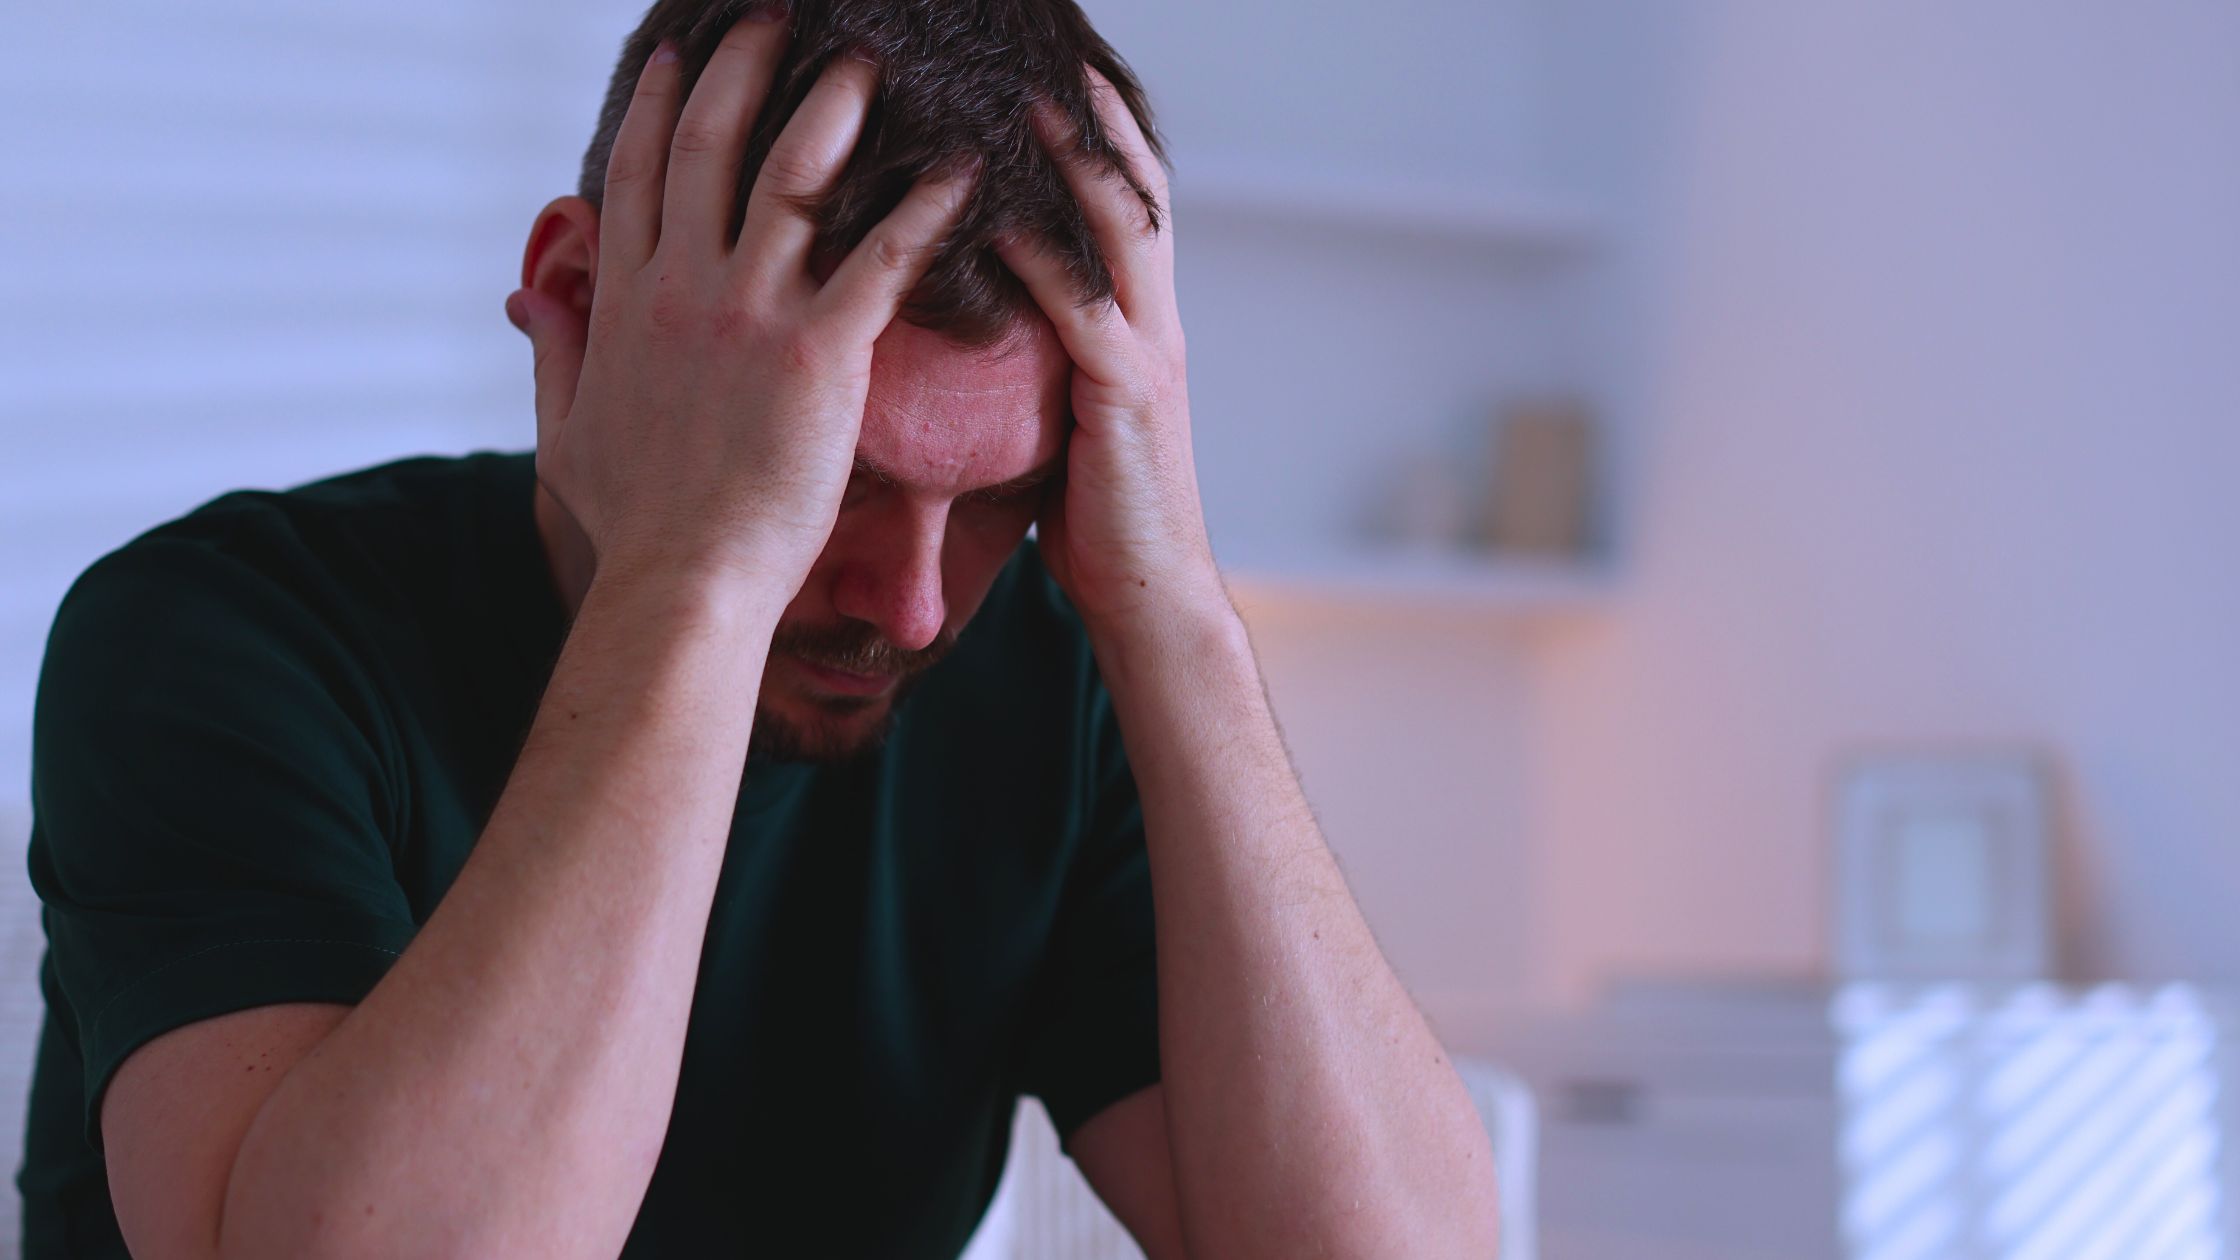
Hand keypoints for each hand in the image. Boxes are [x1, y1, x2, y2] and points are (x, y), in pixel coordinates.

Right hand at [506, 22, 975, 593]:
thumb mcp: (565, 433)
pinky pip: (881, 257)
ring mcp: (748, 311)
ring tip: (870, 60)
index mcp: (623, 302)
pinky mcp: (819, 351)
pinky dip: (924, 207)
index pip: (638, 173)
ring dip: (834, 107)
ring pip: (793, 174)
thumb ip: (553, 354)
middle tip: (777, 18)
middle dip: (745, 67)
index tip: (678, 54)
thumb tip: (530, 301)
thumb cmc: (634, 526)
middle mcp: (681, 287)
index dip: (661, 106)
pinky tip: (962, 169)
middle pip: (711, 144)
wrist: (683, 581)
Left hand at [997, 72, 1226, 637]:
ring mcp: (1149, 350)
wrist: (1150, 597)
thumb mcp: (1065, 411)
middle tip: (1042, 51)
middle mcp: (1155, 318)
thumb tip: (977, 311)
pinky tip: (989, 212)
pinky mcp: (1126, 394)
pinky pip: (1081, 305)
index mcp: (1139, 319)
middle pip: (1133, 183)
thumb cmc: (1095, 515)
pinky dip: (1038, 251)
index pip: (1125, 196)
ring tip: (1016, 93)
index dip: (1097, 126)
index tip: (1052, 66)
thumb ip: (1042, 353)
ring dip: (1070, 155)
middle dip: (1093, 110)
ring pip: (1118, 226)